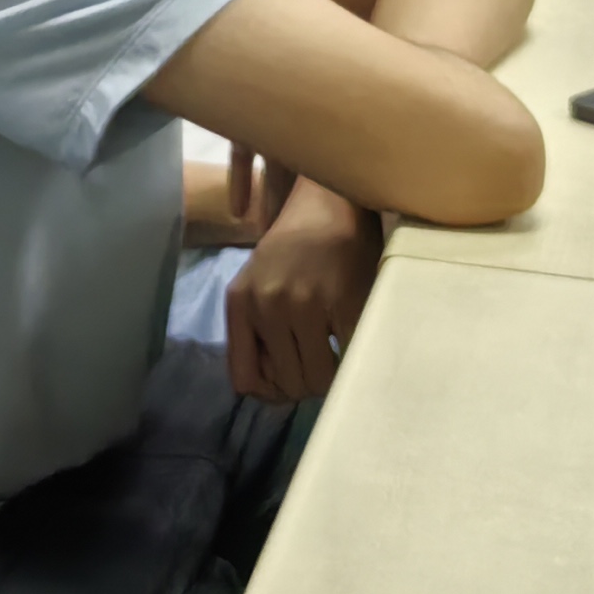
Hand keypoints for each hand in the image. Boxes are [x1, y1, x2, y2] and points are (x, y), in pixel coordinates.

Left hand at [223, 181, 379, 404]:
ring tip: (337, 354)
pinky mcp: (345, 301)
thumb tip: (273, 393)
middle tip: (320, 361)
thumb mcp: (257, 283)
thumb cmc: (293, 246)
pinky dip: (354, 360)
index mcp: (239, 302)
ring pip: (318, 380)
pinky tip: (353, 340)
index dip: (269, 391)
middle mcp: (266, 305)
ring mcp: (305, 304)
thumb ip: (255, 332)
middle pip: (288, 385)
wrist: (329, 200)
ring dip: (331, 377)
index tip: (288, 380)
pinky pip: (349, 358)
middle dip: (306, 383)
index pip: (244, 381)